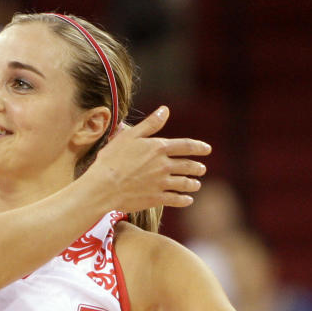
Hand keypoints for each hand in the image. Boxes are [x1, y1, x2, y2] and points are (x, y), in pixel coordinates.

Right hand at [88, 106, 210, 211]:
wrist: (103, 186)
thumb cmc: (112, 159)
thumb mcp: (129, 136)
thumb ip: (150, 124)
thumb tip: (165, 110)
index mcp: (159, 148)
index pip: (186, 146)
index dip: (199, 147)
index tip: (207, 149)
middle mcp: (164, 165)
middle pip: (188, 166)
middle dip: (197, 167)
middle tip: (202, 169)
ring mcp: (161, 183)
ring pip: (185, 183)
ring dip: (193, 183)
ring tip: (196, 184)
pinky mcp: (156, 198)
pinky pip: (176, 199)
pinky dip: (185, 200)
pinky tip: (187, 200)